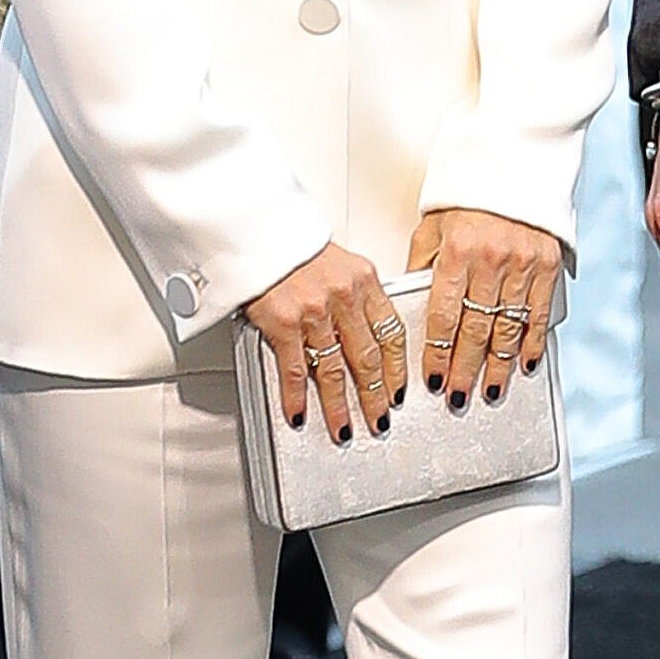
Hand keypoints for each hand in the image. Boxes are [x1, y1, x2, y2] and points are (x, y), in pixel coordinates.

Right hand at [245, 241, 406, 442]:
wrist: (259, 230)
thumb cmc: (296, 246)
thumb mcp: (341, 263)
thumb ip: (356, 295)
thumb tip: (367, 330)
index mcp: (364, 280)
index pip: (392, 331)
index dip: (397, 366)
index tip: (399, 389)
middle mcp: (344, 297)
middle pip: (367, 357)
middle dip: (376, 395)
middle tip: (380, 419)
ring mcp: (314, 312)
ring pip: (334, 370)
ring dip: (340, 406)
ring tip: (345, 428)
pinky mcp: (283, 323)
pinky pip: (295, 369)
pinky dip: (297, 396)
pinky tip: (299, 414)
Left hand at [409, 208, 562, 409]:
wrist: (513, 159)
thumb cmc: (469, 193)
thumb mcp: (433, 226)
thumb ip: (422, 265)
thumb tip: (410, 302)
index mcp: (458, 251)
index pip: (445, 317)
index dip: (440, 354)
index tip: (435, 378)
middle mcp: (491, 259)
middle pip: (476, 330)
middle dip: (466, 369)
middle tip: (459, 396)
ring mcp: (522, 262)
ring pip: (508, 327)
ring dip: (499, 365)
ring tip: (491, 389)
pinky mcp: (547, 262)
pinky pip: (539, 312)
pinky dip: (533, 341)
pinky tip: (525, 361)